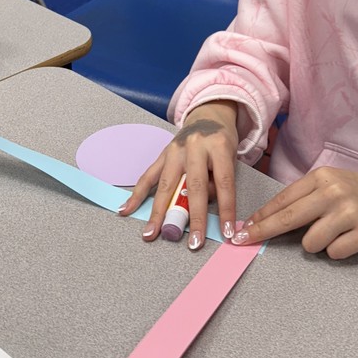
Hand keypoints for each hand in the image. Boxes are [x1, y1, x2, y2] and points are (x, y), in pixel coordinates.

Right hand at [118, 101, 238, 250]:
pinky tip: (126, 210)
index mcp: (218, 146)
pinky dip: (136, 194)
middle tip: (193, 243)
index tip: (227, 233)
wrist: (208, 115)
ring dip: (159, 212)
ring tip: (151, 234)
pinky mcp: (161, 154)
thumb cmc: (221, 142)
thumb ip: (218, 181)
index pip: (224, 183)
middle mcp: (194, 147)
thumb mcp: (230, 157)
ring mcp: (174, 150)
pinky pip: (148, 176)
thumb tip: (200, 211)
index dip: (226, 210)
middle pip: (194, 187)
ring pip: (166, 185)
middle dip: (194, 218)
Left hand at [231, 167, 357, 258]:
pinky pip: (334, 253)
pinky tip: (347, 238)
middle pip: (288, 218)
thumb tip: (263, 219)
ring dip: (315, 243)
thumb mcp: (326, 185)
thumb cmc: (352, 194)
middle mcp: (334, 192)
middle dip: (262, 232)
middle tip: (244, 241)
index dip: (260, 217)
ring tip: (331, 232)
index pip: (283, 200)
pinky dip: (337, 250)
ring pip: (311, 242)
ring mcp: (351, 212)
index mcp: (322, 177)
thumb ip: (300, 199)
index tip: (243, 229)